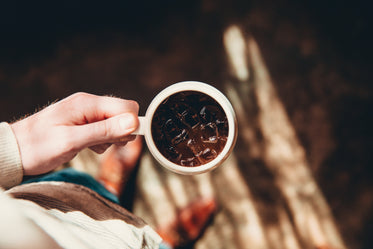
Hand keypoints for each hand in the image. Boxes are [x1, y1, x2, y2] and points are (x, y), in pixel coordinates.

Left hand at [11, 92, 138, 175]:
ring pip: (115, 123)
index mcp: (87, 104)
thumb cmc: (38, 147)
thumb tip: (133, 122)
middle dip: (120, 132)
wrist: (14, 151)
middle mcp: (89, 104)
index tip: (121, 142)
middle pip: (123, 114)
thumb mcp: (72, 141)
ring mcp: (86, 113)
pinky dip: (102, 140)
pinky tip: (88, 146)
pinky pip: (104, 129)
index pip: (126, 107)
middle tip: (101, 145)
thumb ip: (104, 131)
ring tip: (91, 147)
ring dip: (110, 138)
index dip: (130, 125)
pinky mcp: (83, 122)